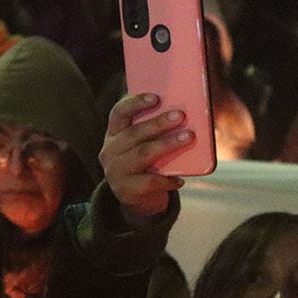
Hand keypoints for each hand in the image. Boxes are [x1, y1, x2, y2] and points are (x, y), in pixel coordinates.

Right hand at [100, 92, 190, 224]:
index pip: (119, 113)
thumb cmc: (146, 164)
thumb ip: (153, 131)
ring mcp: (115, 172)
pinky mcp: (125, 191)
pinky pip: (150, 181)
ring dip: (167, 144)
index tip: (156, 98)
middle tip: (181, 115)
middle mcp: (109, 151)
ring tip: (188, 137)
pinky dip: (168, 179)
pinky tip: (181, 179)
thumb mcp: (143, 144)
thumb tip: (183, 114)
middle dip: (159, 123)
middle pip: (134, 133)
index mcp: (113, 134)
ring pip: (143, 154)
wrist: (137, 199)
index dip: (136, 103)